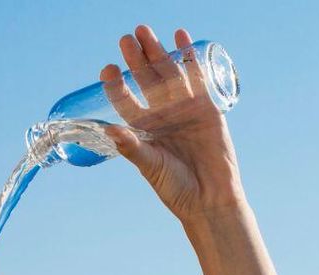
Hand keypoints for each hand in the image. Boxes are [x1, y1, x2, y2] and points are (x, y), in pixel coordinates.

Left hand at [101, 25, 248, 222]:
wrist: (210, 198)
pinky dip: (189, 56)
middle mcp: (160, 115)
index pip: (124, 100)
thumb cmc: (175, 187)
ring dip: (158, 51)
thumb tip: (109, 130)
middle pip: (145, 79)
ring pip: (168, 73)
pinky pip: (196, 76)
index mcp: (142, 129)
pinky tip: (180, 36)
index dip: (115, 85)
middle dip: (136, 59)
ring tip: (144, 31)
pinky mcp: (206, 106)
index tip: (108, 70)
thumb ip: (131, 147)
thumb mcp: (150, 166)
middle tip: (126, 39)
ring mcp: (183, 107)